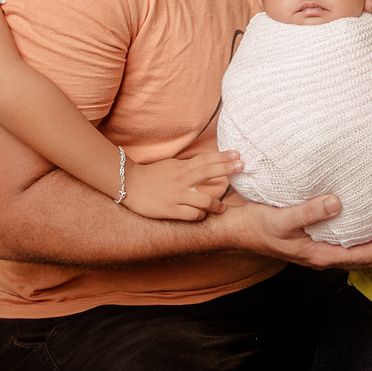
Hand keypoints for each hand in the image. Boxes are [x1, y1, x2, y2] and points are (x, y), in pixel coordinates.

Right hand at [122, 151, 243, 220]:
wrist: (128, 185)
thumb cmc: (152, 175)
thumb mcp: (172, 166)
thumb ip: (190, 167)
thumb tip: (210, 167)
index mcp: (181, 168)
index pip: (206, 160)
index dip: (223, 157)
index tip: (237, 155)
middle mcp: (181, 180)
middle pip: (208, 172)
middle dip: (227, 169)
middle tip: (242, 166)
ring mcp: (176, 195)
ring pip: (204, 200)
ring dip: (216, 204)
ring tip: (222, 208)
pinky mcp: (170, 210)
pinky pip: (191, 215)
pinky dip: (200, 215)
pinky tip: (203, 215)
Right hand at [237, 194, 371, 269]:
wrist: (235, 231)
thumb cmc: (257, 226)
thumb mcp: (283, 218)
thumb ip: (309, 212)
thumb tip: (337, 203)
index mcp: (319, 255)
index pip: (363, 255)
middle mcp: (320, 257)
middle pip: (362, 257)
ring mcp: (315, 251)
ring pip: (351, 251)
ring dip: (367, 239)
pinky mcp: (309, 243)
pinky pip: (338, 242)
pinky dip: (351, 234)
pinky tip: (350, 215)